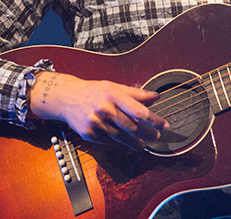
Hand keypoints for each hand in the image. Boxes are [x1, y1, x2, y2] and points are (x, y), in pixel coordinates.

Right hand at [28, 72, 168, 149]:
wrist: (67, 97)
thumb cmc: (93, 91)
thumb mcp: (114, 86)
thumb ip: (136, 93)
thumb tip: (156, 96)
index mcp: (112, 94)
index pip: (139, 111)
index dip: (154, 120)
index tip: (164, 125)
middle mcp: (104, 109)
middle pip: (133, 127)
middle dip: (148, 134)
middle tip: (156, 137)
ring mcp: (96, 123)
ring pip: (122, 138)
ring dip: (136, 143)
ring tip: (143, 143)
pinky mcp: (89, 134)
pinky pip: (109, 142)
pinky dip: (119, 143)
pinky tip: (124, 142)